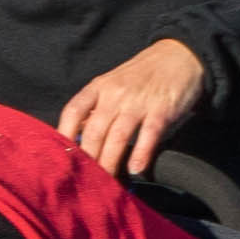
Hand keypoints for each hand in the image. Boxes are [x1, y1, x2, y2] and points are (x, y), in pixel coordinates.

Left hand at [53, 36, 209, 181]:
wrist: (180, 55)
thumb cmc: (141, 76)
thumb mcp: (112, 84)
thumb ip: (95, 108)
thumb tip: (75, 136)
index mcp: (98, 87)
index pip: (73, 111)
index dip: (62, 134)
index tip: (59, 156)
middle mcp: (115, 94)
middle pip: (93, 131)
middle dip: (87, 159)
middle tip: (83, 181)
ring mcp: (138, 102)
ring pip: (117, 136)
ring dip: (110, 162)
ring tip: (106, 183)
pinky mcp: (162, 109)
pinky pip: (149, 134)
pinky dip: (141, 153)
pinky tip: (136, 170)